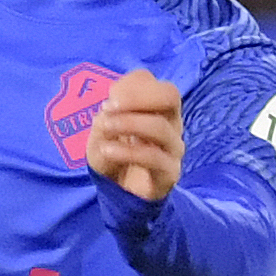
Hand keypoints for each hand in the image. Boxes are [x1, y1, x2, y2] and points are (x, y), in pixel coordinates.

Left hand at [85, 68, 183, 201]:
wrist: (120, 194)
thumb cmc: (113, 155)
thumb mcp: (102, 130)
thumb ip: (108, 114)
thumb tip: (112, 107)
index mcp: (154, 106)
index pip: (151, 81)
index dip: (128, 86)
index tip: (109, 99)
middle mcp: (170, 121)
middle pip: (170, 94)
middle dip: (137, 97)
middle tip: (109, 107)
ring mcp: (173, 147)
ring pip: (161, 127)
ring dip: (128, 124)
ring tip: (105, 129)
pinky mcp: (170, 172)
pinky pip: (154, 157)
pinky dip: (127, 151)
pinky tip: (107, 151)